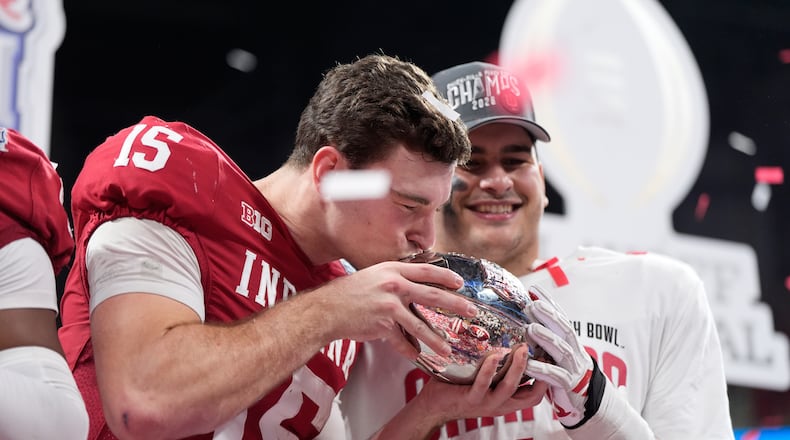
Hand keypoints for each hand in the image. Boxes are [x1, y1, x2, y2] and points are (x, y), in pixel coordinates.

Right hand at [322, 261, 477, 360]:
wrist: (326, 309)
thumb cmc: (349, 293)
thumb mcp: (375, 276)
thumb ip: (396, 278)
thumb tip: (416, 286)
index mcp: (393, 270)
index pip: (427, 271)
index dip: (446, 277)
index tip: (461, 283)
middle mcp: (393, 285)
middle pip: (433, 295)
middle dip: (456, 305)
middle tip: (471, 311)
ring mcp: (388, 306)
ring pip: (420, 325)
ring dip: (436, 340)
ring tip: (447, 349)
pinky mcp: (382, 325)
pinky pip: (401, 342)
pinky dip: (409, 351)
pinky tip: (416, 356)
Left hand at [419, 344, 547, 421]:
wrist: (434, 405)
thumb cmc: (459, 388)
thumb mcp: (486, 381)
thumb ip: (499, 368)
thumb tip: (510, 341)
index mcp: (506, 400)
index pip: (535, 395)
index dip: (548, 381)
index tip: (552, 359)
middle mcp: (500, 404)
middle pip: (530, 394)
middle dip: (539, 373)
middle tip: (542, 351)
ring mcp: (486, 403)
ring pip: (508, 388)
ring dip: (517, 368)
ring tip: (522, 350)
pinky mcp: (470, 399)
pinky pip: (482, 384)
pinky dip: (489, 369)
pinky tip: (493, 356)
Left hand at [523, 286, 605, 427]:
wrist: (585, 399)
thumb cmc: (563, 371)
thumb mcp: (556, 351)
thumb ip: (545, 334)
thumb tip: (528, 311)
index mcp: (570, 341)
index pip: (561, 317)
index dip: (550, 302)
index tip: (535, 289)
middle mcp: (574, 350)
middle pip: (564, 329)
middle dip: (549, 316)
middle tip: (533, 304)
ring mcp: (572, 367)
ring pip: (561, 350)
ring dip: (546, 338)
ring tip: (531, 328)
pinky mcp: (568, 384)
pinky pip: (555, 376)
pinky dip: (541, 369)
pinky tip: (527, 364)